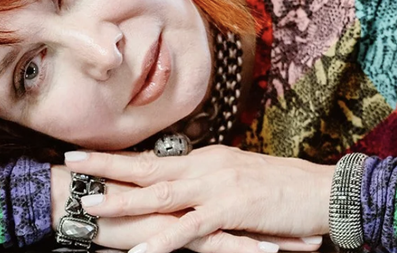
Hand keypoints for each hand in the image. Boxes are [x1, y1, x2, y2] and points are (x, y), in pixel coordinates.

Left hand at [64, 146, 332, 252]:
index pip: (153, 157)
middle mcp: (205, 168)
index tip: (85, 152)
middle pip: (145, 166)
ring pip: (159, 194)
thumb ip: (211, 181)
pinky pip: (189, 229)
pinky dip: (162, 240)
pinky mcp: (231, 213)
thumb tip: (186, 181)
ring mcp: (216, 189)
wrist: (326, 190)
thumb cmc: (287, 187)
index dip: (118, 156)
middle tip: (70, 162)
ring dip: (122, 201)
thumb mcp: (241, 177)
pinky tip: (140, 250)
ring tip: (89, 207)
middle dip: (105, 165)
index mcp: (206, 159)